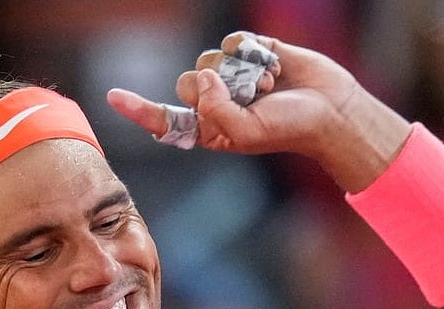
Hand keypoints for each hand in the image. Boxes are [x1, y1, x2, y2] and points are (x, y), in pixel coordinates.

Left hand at [106, 31, 410, 190]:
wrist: (331, 110)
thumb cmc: (290, 130)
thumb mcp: (246, 133)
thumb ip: (216, 110)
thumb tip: (203, 75)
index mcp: (209, 128)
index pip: (166, 119)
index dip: (139, 109)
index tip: (112, 97)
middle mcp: (216, 101)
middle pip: (187, 82)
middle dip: (213, 87)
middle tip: (248, 98)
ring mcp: (232, 75)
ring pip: (209, 58)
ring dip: (240, 72)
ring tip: (268, 86)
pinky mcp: (251, 52)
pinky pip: (234, 41)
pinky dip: (254, 52)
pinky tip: (275, 66)